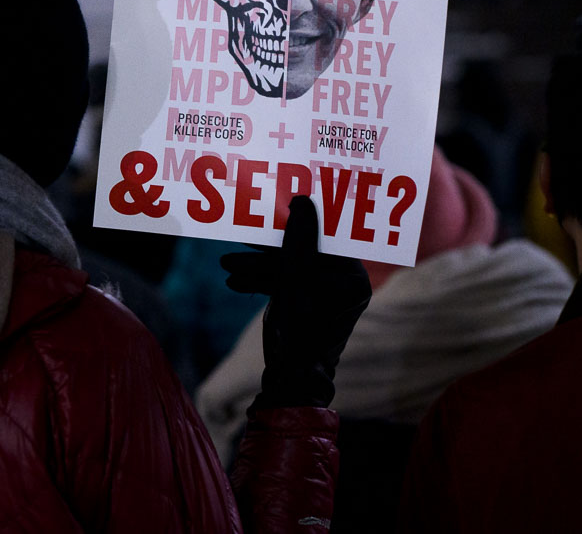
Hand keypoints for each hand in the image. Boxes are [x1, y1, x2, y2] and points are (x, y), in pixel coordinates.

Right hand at [220, 195, 371, 408]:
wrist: (290, 379)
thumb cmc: (299, 332)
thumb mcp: (294, 281)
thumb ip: (299, 241)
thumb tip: (303, 201)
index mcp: (353, 278)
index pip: (324, 239)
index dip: (296, 224)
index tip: (275, 210)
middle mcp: (344, 285)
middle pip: (303, 253)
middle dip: (268, 252)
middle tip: (242, 239)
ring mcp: (325, 296)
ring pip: (289, 269)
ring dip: (258, 267)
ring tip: (228, 265)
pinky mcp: (307, 305)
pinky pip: (285, 285)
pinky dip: (262, 282)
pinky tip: (236, 281)